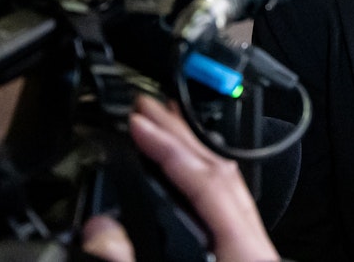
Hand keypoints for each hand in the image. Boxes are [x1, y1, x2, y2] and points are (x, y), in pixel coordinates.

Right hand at [82, 94, 279, 261]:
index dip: (170, 148)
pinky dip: (201, 177)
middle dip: (180, 135)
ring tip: (164, 124)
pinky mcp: (243, 253)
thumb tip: (99, 230)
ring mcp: (252, 246)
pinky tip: (184, 170)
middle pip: (221, 172)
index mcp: (245, 249)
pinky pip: (226, 201)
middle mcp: (255, 242)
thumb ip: (133, 260)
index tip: (139, 124)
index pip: (207, 181)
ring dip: (191, 150)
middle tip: (147, 106)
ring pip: (227, 183)